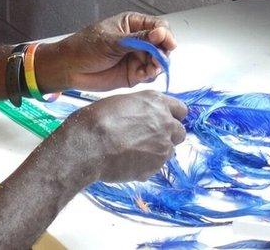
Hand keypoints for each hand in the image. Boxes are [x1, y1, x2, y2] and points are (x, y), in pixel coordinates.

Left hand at [36, 12, 176, 91]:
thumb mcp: (111, 41)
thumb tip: (160, 33)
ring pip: (158, 61)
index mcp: (132, 24)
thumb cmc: (84, 48)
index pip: (158, 26)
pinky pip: (149, 74)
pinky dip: (150, 75)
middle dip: (163, 52)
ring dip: (158, 65)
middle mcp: (138, 40)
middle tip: (158, 60)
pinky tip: (142, 74)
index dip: (165, 35)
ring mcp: (136, 57)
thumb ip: (137, 39)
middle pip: (162, 44)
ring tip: (150, 69)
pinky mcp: (134, 74)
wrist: (69, 69)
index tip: (166, 42)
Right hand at [49, 90, 186, 183]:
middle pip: (180, 132)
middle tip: (149, 138)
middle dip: (169, 135)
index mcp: (156, 102)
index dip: (173, 116)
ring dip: (157, 151)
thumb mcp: (120, 102)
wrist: (88, 145)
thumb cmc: (97, 119)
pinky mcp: (155, 167)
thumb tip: (142, 118)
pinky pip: (155, 166)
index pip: (181, 109)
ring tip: (134, 151)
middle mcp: (165, 123)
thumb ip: (140, 109)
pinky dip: (146, 164)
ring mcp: (163, 147)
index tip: (165, 121)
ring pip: (169, 151)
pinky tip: (127, 161)